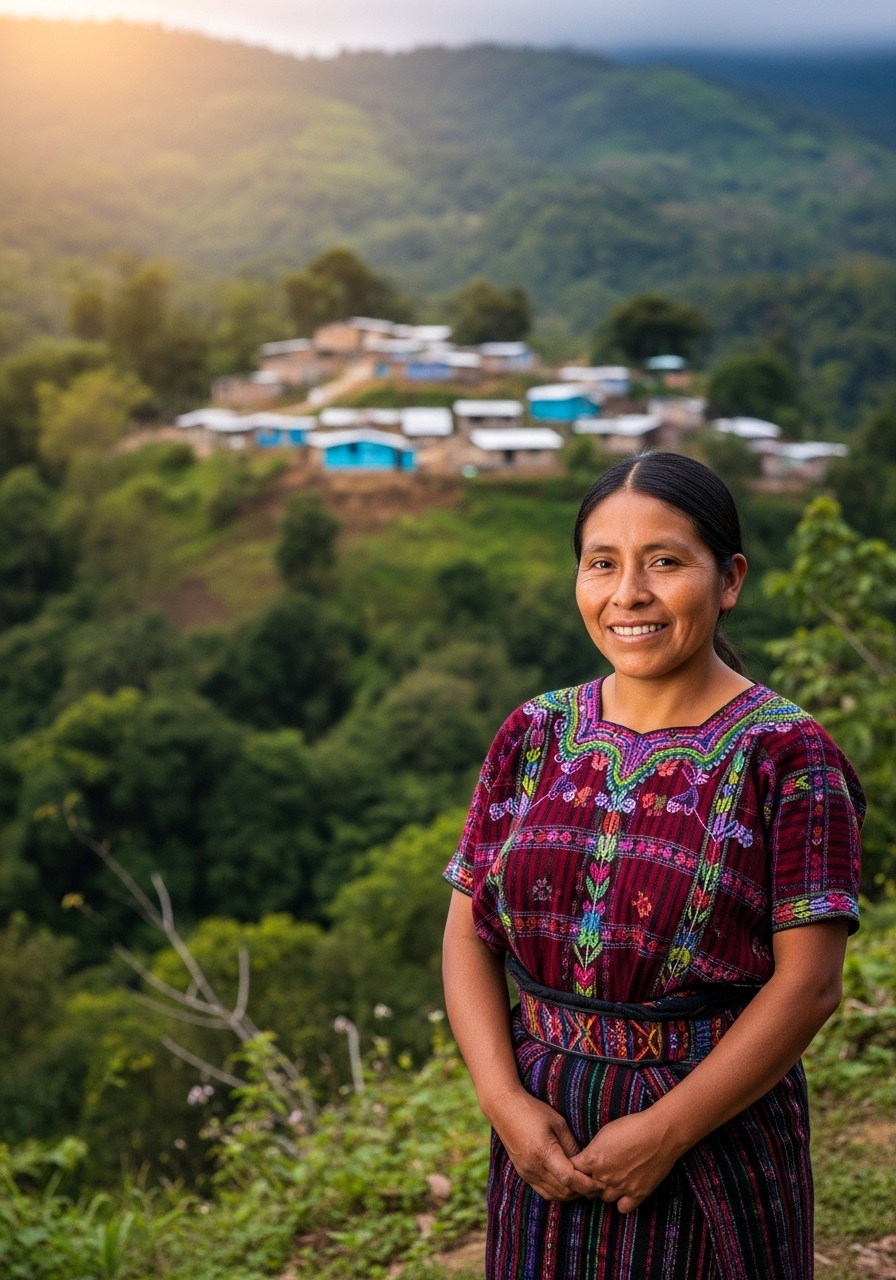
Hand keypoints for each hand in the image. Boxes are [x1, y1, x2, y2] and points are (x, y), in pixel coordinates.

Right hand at [486, 1087, 602, 1201]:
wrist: (505, 1109)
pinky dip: (558, 1192)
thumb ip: (572, 1145)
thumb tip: (584, 1164)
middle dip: (582, 1191)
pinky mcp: (524, 1174)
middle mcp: (534, 1167)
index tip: (600, 1183)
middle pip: (564, 1191)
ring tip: (584, 1184)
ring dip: (571, 1194)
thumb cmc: (534, 1111)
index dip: (587, 1185)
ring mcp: (527, 1173)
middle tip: (596, 1184)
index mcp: (544, 1153)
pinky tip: (567, 1184)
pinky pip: (544, 1192)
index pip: (570, 1179)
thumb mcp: (558, 1123)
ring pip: (554, 1195)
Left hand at [571, 1107, 679, 1213]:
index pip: (573, 1170)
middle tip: (597, 1172)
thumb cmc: (632, 1126)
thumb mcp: (605, 1132)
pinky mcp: (637, 1195)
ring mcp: (620, 1188)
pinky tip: (625, 1192)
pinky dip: (622, 1202)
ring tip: (612, 1179)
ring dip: (605, 1190)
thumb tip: (588, 1158)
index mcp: (593, 1159)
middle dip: (589, 1180)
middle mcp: (604, 1176)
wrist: (660, 1133)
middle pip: (587, 1187)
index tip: (579, 1166)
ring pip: (604, 1198)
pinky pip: (622, 1208)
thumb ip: (593, 1150)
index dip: (575, 1168)